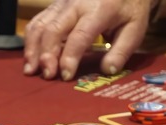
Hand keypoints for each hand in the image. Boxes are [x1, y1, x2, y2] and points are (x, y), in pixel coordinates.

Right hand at [23, 0, 155, 79]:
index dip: (69, 57)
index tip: (65, 75)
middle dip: (47, 54)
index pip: (79, 36)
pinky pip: (36, 22)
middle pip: (53, 30)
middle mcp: (76, 3)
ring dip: (33, 49)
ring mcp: (61, 3)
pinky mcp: (53, 6)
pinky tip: (31, 58)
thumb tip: (107, 70)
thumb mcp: (135, 27)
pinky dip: (30, 41)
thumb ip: (122, 50)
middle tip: (47, 75)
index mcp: (100, 9)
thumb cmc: (129, 7)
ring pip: (39, 25)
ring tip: (31, 70)